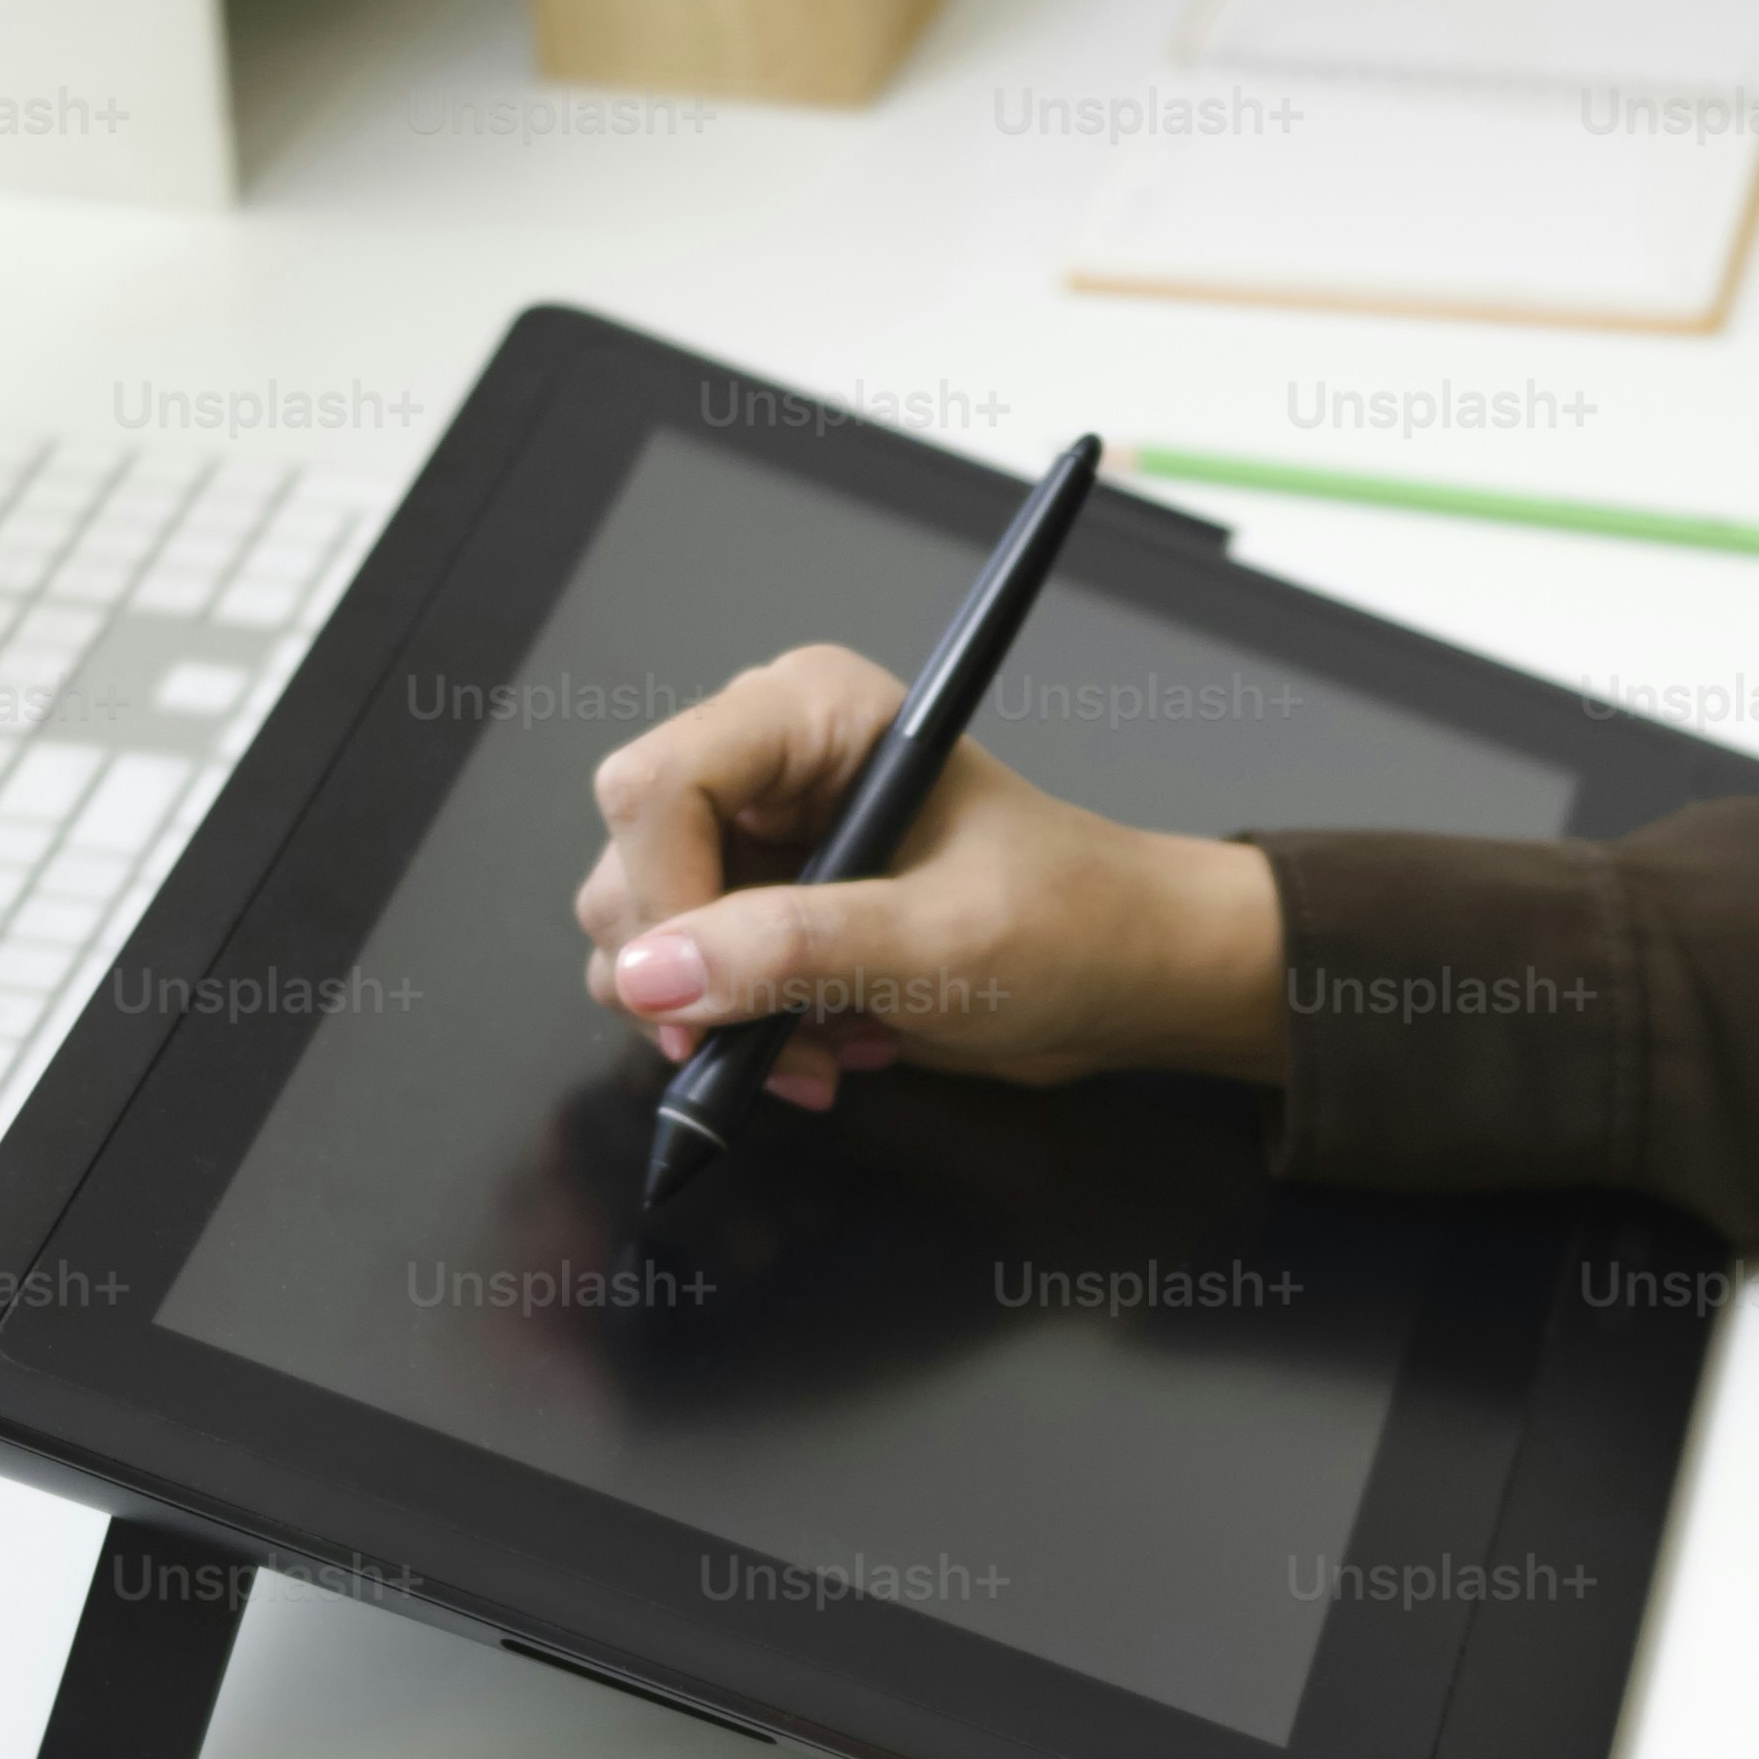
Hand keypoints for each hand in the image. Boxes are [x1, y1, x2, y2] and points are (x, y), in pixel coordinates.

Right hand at [575, 643, 1291, 1112]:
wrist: (1129, 978)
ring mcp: (759, 843)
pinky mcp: (764, 913)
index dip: (661, 898)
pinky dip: (742, 1037)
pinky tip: (828, 1045)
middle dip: (693, 976)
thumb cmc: (1075, 924)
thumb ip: (793, 950)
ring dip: (719, 1021)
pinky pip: (688, 986)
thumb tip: (654, 972)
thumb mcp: (941, 944)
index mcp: (809, 713)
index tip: (701, 994)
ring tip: (828, 1043)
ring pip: (643, 939)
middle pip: (628, 865)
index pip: (654, 786)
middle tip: (779, 1035)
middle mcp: (767, 765)